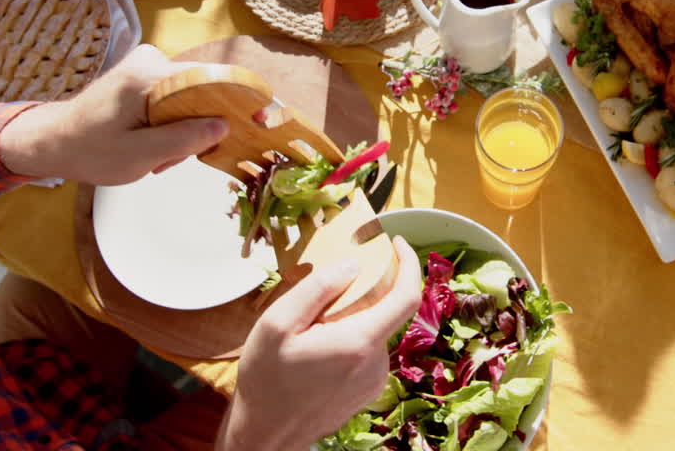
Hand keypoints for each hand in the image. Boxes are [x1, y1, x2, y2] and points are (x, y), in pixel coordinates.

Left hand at [0, 44, 228, 184]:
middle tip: (168, 160)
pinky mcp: (144, 73)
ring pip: (189, 96)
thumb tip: (224, 125)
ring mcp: (146, 64)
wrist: (53, 142)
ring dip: (180, 130)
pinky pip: (175, 96)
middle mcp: (150, 59)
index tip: (259, 120)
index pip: (209, 78)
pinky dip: (169, 123)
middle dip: (194, 128)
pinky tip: (151, 145)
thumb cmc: (90, 151)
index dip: (237, 99)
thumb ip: (183, 139)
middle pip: (200, 90)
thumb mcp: (139, 155)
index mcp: (148, 75)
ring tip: (155, 157)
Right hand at [218, 237, 423, 450]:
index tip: (397, 243)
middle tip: (330, 287)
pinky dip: (352, 338)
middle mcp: (376, 363)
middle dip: (366, 292)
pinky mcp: (368, 391)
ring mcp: (375, 380)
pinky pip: (368, 351)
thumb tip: (354, 264)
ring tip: (315, 325)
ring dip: (355, 318)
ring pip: (375, 331)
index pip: (407, 297)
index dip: (409, 264)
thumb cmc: (266, 379)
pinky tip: (320, 347)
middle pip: (386, 311)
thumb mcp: (278, 323)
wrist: (265, 435)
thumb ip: (318, 288)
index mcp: (359, 342)